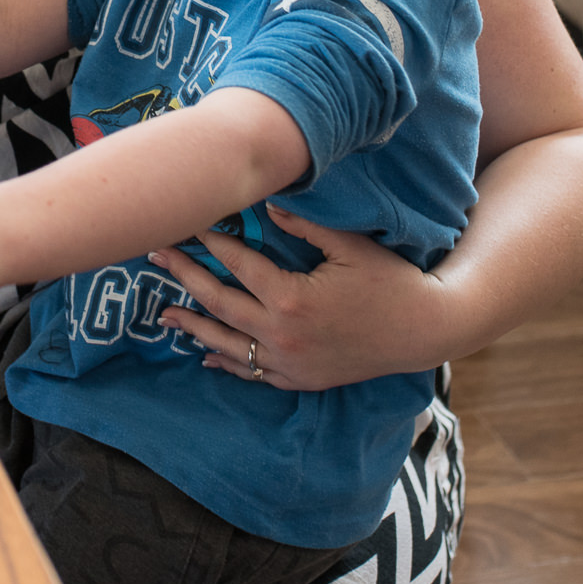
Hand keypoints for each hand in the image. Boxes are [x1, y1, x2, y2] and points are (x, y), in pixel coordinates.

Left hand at [149, 204, 454, 390]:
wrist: (426, 331)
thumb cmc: (391, 281)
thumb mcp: (350, 246)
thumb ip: (305, 226)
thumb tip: (266, 204)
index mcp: (292, 299)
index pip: (237, 266)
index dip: (210, 242)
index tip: (188, 224)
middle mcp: (283, 336)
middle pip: (219, 303)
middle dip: (185, 277)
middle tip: (156, 256)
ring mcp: (290, 363)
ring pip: (228, 343)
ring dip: (194, 326)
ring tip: (164, 313)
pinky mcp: (301, 380)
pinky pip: (254, 372)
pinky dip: (228, 362)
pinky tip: (207, 356)